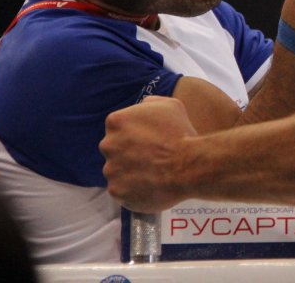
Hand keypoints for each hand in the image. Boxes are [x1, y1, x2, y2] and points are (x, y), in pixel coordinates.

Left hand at [100, 96, 197, 212]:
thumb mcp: (170, 105)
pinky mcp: (116, 191)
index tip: (150, 140)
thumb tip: (144, 105)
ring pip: (117, 171)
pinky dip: (134, 190)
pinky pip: (122, 190)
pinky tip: (151, 185)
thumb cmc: (180, 133)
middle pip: (115, 149)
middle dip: (129, 152)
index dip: (136, 133)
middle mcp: (108, 144)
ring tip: (154, 173)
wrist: (187, 166)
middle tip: (152, 157)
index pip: (119, 127)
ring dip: (131, 171)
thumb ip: (151, 103)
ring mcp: (110, 170)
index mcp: (116, 121)